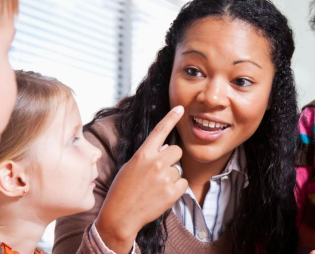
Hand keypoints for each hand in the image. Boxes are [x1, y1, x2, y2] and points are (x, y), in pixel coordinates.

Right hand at [95, 106, 187, 252]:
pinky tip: (162, 194)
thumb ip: (148, 156)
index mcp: (142, 154)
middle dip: (172, 158)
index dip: (171, 118)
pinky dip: (176, 189)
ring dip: (171, 176)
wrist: (120, 216)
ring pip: (179, 169)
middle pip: (176, 150)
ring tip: (155, 187)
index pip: (159, 131)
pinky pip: (183, 183)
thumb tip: (167, 147)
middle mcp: (155, 162)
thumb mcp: (131, 167)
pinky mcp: (172, 191)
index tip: (180, 108)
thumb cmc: (122, 190)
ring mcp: (165, 177)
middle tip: (159, 172)